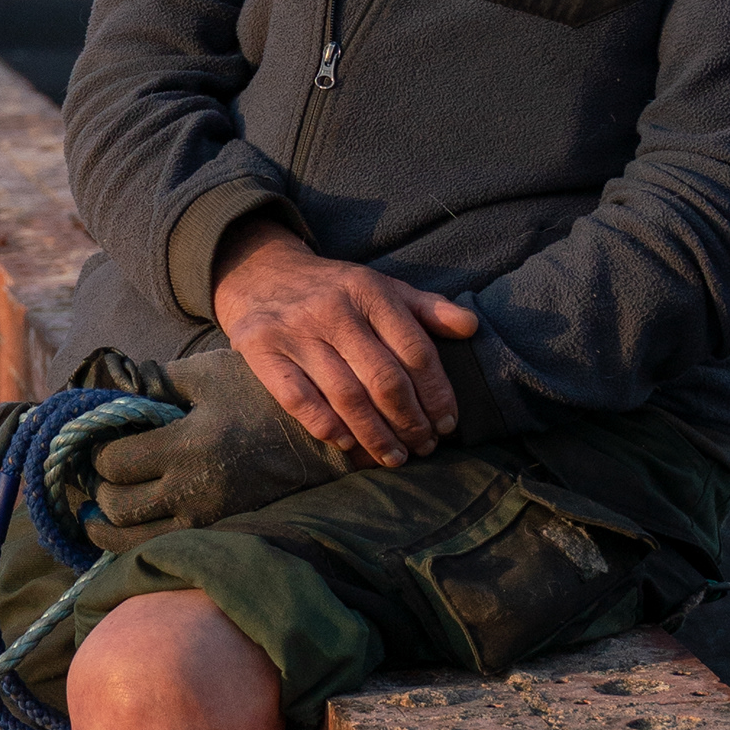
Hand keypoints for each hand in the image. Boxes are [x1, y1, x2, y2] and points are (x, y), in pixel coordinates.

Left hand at [80, 343, 337, 535]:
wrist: (322, 437)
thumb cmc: (260, 395)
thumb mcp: (205, 374)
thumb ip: (152, 382)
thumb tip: (107, 392)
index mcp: (187, 445)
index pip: (114, 461)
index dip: (96, 451)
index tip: (98, 441)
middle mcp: (194, 490)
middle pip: (117, 506)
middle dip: (98, 490)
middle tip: (97, 475)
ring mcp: (208, 518)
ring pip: (133, 540)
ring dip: (109, 525)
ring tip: (100, 510)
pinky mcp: (220, 532)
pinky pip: (163, 547)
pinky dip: (138, 540)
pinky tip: (132, 524)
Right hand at [208, 224, 481, 467]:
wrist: (258, 272)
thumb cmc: (333, 289)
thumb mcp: (381, 286)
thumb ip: (427, 308)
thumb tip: (471, 327)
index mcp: (369, 291)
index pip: (415, 351)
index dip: (436, 393)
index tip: (447, 423)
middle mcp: (333, 310)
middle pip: (383, 379)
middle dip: (410, 421)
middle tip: (424, 446)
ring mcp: (295, 331)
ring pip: (345, 396)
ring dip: (375, 435)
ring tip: (394, 457)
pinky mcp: (261, 351)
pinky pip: (299, 400)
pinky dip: (327, 427)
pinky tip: (348, 444)